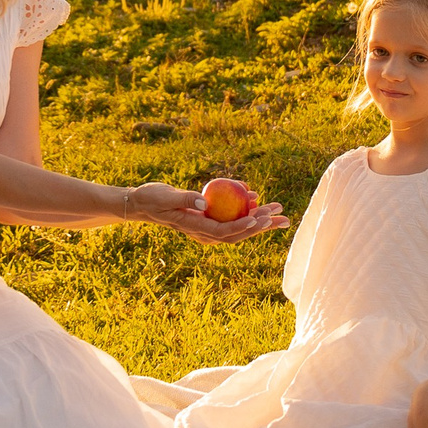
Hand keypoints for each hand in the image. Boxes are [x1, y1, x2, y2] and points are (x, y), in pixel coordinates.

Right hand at [129, 183, 288, 243]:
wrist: (146, 203)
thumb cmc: (153, 199)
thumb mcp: (166, 197)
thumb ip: (185, 198)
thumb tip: (204, 201)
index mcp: (197, 229)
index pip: (224, 232)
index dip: (242, 227)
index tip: (257, 219)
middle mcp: (207, 232)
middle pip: (239, 232)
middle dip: (262, 225)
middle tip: (282, 216)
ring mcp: (210, 225)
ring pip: (240, 224)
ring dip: (260, 217)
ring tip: (279, 209)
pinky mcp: (211, 217)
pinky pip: (232, 214)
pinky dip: (246, 207)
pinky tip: (257, 196)